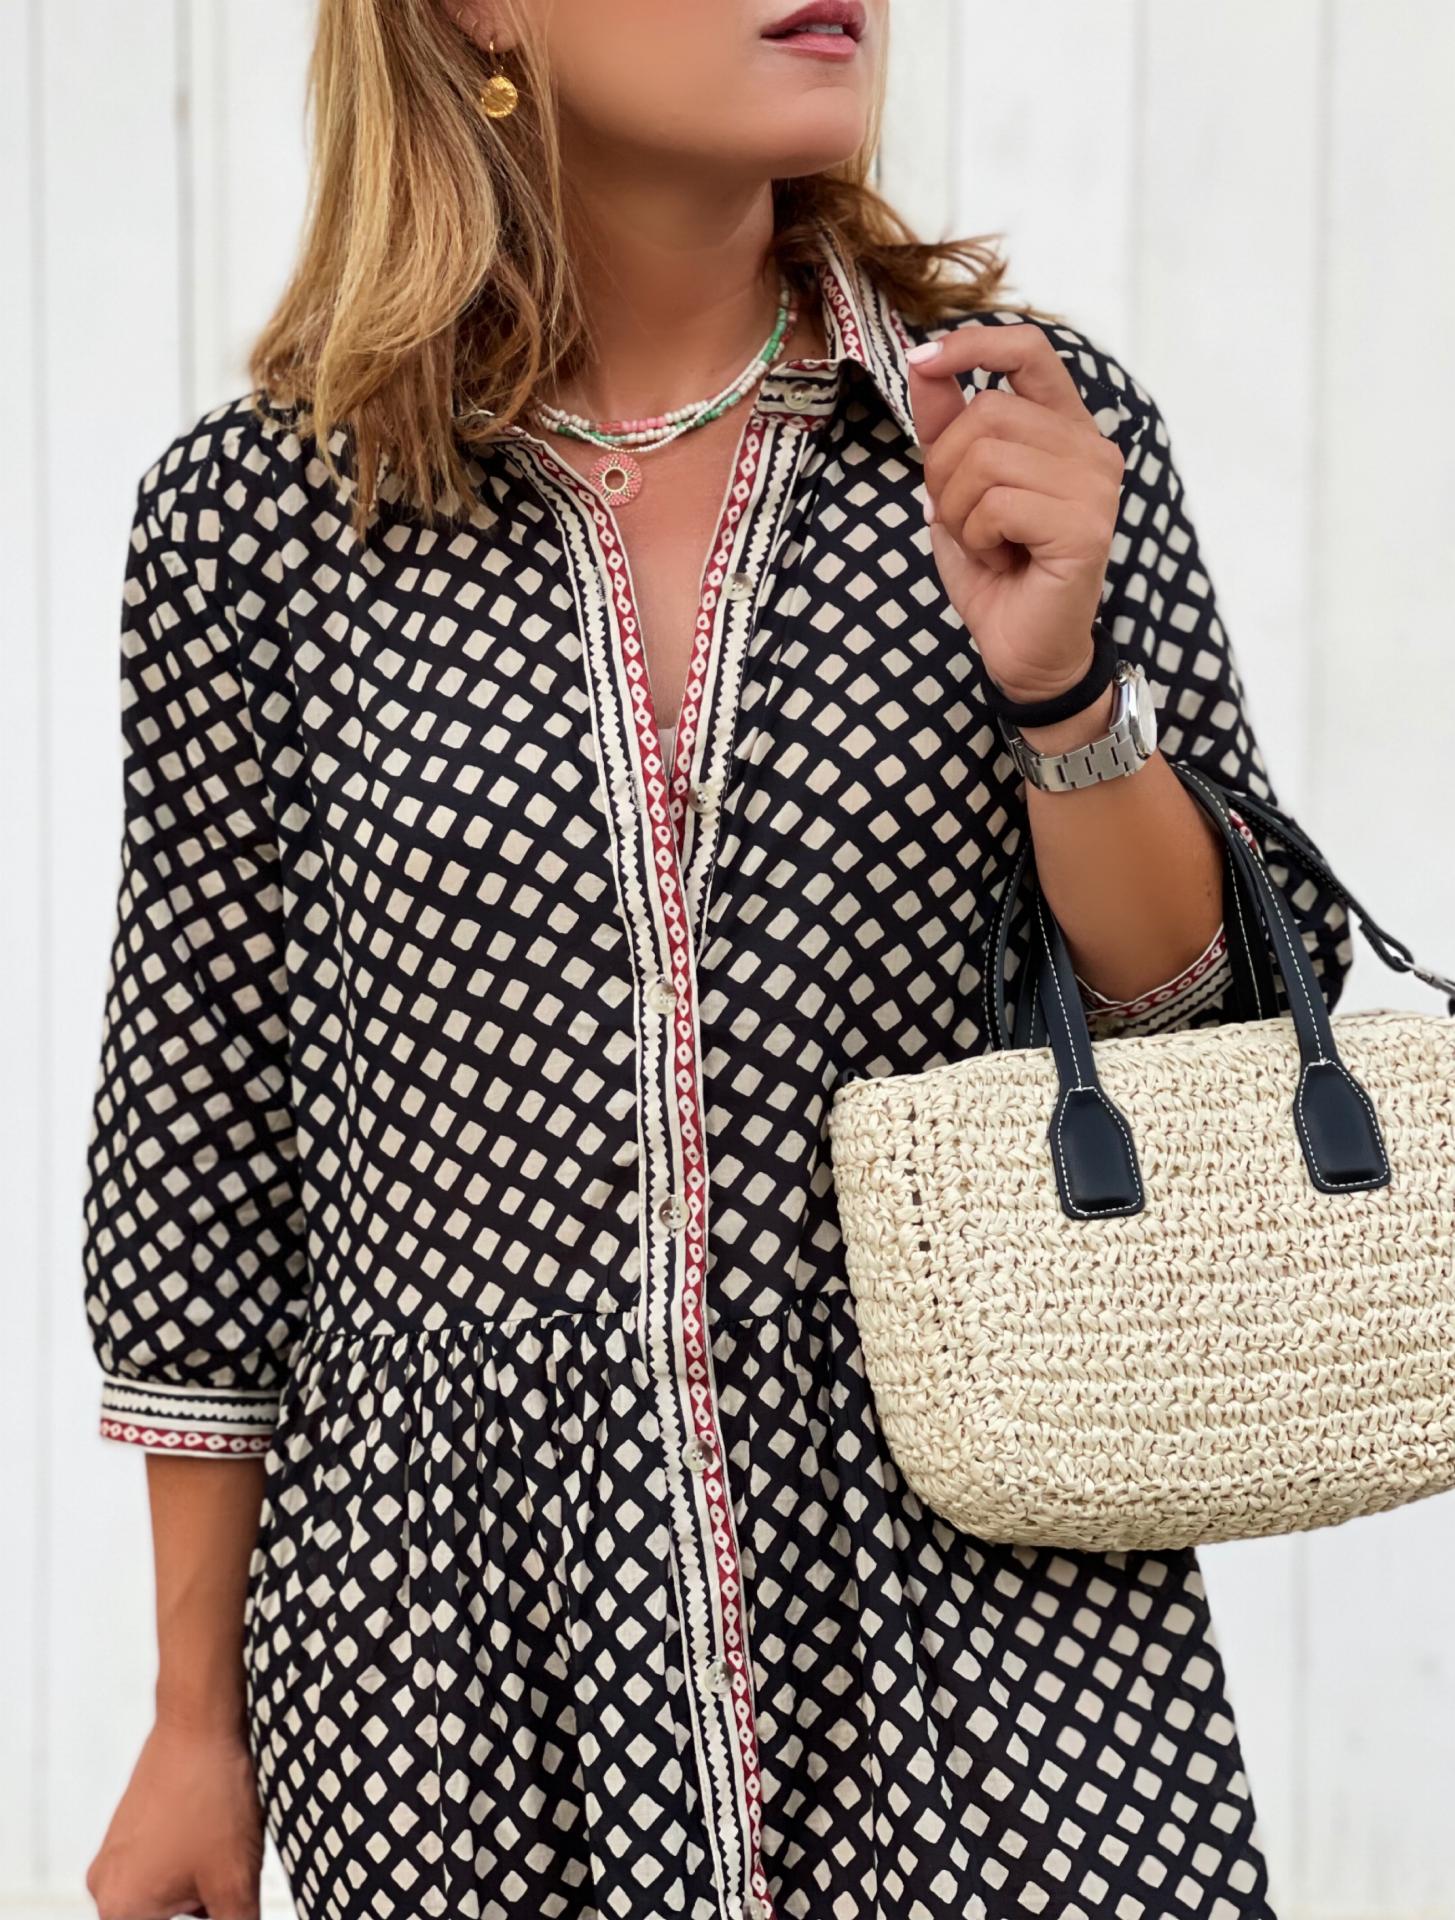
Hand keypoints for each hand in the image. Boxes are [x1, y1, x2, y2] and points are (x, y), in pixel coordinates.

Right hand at [85, 1715, 263, 1919]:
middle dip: (202, 1908)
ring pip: (166, 1895)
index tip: (221, 1900)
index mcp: (120, 1912)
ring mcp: (112, 1856)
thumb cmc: (214, 1799)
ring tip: (224, 1849)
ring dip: (199, 1888)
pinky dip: (191, 1862)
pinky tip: (215, 1835)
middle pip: (164, 1918)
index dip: (209, 1915)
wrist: (200, 1724)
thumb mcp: (235, 1883)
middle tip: (226, 1873)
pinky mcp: (126, 1830)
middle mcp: (104, 1887)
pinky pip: (161, 1865)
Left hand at [907, 321, 1125, 703]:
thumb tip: (923, 364)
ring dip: (959, 510)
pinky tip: (1001, 561)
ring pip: (986, 458)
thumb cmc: (997, 571)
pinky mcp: (1085, 527)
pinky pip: (997, 505)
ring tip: (983, 544)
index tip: (922, 361)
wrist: (1023, 650)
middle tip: (956, 517)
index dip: (973, 344)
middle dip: (944, 468)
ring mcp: (1095, 486)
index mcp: (1065, 428)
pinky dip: (977, 539)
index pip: (1029, 350)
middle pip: (988, 411)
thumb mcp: (957, 488)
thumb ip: (946, 426)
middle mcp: (1091, 448)